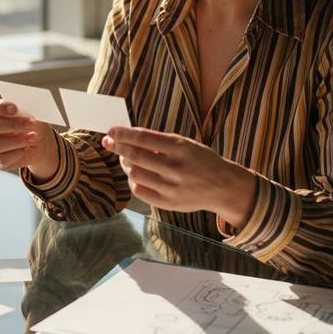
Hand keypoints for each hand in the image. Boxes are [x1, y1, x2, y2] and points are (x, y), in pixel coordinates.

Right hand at [0, 97, 56, 178]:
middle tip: (31, 124)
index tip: (15, 109)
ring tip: (33, 137)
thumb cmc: (29, 120)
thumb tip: (25, 106)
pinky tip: (25, 149)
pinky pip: (1, 159)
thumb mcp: (28, 111)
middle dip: (13, 125)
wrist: (38, 139)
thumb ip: (23, 107)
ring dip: (17, 141)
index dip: (0, 107)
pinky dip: (16, 154)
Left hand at [102, 127, 256, 226]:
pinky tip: (135, 175)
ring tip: (126, 158)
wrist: (222, 186)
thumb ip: (159, 142)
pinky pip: (139, 191)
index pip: (142, 138)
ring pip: (134, 173)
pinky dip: (132, 180)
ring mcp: (171, 187)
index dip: (122, 133)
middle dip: (117, 146)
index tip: (111, 131)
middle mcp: (174, 167)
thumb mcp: (185, 144)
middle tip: (109, 142)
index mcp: (180, 147)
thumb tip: (128, 137)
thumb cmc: (201, 161)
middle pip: (134, 155)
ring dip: (125, 163)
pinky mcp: (168, 202)